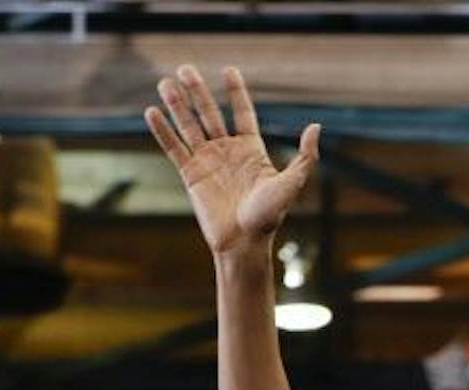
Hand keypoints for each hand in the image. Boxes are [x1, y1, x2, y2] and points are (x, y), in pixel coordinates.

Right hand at [145, 65, 320, 256]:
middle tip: (185, 68)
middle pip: (209, 113)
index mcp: (250, 149)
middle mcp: (227, 151)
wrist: (243, 243)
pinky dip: (163, 131)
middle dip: (197, 91)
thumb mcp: (291, 184)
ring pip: (189, 126)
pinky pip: (174, 148)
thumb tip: (316, 127)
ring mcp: (207, 161)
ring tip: (165, 82)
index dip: (236, 92)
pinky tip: (152, 112)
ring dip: (177, 104)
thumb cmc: (269, 217)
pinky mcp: (190, 175)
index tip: (229, 70)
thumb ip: (305, 156)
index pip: (242, 112)